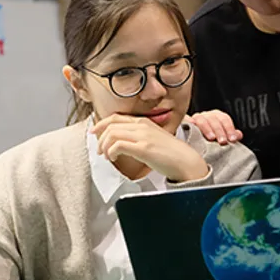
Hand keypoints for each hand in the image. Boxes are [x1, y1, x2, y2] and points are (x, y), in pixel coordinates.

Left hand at [91, 114, 208, 181]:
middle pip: (110, 125)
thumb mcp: (154, 137)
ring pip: (112, 134)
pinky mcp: (143, 148)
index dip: (101, 124)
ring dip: (104, 146)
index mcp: (144, 122)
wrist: (186, 161)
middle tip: (100, 150)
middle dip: (100, 138)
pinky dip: (111, 152)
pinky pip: (118, 145)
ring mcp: (143, 136)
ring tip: (107, 156)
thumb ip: (140, 135)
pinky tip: (114, 158)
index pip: (115, 118)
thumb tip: (122, 141)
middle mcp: (142, 126)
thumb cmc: (171, 153)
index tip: (94, 132)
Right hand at [189, 110, 242, 143]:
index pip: (225, 119)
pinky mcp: (185, 122)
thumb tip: (239, 135)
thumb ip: (230, 135)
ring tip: (211, 138)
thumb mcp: (222, 136)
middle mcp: (207, 115)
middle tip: (223, 141)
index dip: (230, 128)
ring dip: (207, 129)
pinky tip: (192, 126)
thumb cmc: (210, 137)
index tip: (232, 139)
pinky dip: (189, 122)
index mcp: (217, 117)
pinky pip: (186, 120)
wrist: (191, 136)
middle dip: (220, 131)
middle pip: (214, 119)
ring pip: (202, 120)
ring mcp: (196, 118)